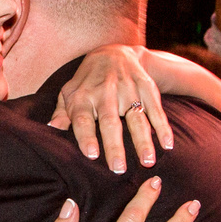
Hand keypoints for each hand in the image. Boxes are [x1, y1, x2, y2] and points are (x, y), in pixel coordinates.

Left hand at [51, 45, 172, 174]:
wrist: (114, 52)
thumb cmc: (87, 81)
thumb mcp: (69, 92)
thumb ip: (62, 112)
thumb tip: (52, 129)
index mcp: (83, 96)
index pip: (83, 119)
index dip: (86, 136)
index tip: (92, 155)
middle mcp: (105, 92)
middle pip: (110, 122)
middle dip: (114, 146)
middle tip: (119, 169)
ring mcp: (128, 89)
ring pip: (136, 118)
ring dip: (143, 140)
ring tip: (148, 161)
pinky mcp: (146, 87)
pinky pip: (156, 109)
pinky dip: (163, 127)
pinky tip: (167, 145)